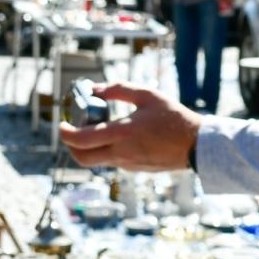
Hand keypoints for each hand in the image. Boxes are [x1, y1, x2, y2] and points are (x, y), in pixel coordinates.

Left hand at [60, 83, 201, 170]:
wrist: (197, 146)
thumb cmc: (175, 117)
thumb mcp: (148, 95)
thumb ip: (118, 90)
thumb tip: (94, 89)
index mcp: (122, 133)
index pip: (81, 139)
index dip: (65, 132)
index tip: (61, 123)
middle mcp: (121, 153)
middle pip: (82, 158)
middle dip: (71, 145)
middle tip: (71, 130)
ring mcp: (128, 164)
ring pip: (97, 160)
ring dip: (89, 146)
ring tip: (99, 127)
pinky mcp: (135, 169)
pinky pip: (113, 161)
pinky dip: (106, 149)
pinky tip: (119, 135)